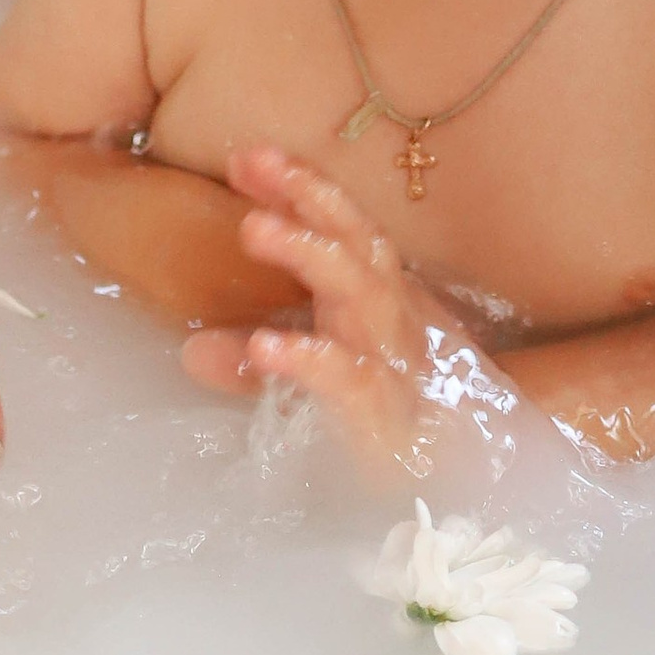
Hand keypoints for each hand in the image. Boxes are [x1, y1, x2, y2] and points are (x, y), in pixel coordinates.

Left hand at [180, 146, 484, 471]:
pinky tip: (266, 345)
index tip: (248, 157)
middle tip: (253, 163)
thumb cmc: (392, 431)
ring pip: (362, 294)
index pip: (345, 232)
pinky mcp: (388, 418)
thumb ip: (263, 365)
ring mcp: (397, 365)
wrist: (461, 497)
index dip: (303, 190)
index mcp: (382, 305)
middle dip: (309, 198)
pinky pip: (351, 379)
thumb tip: (193, 351)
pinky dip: (311, 358)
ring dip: (310, 253)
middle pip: (358, 245)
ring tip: (255, 227)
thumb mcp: (322, 391)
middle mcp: (394, 323)